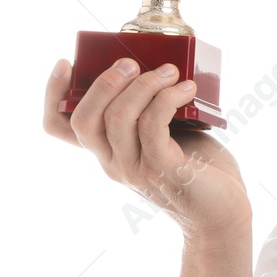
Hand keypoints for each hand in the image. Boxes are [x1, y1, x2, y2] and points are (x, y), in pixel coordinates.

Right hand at [42, 57, 252, 242]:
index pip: (60, 127)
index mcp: (107, 151)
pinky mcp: (165, 170)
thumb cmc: (199, 169)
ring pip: (118, 119)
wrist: (223, 213)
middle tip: (132, 63)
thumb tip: (155, 66)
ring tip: (170, 71)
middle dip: (105, 83)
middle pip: (85, 119)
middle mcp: (114, 163)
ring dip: (144, 85)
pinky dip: (167, 99)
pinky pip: (153, 125)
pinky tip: (186, 90)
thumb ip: (151, 110)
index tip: (66, 63)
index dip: (52, 94)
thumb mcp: (166, 134)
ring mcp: (136, 169)